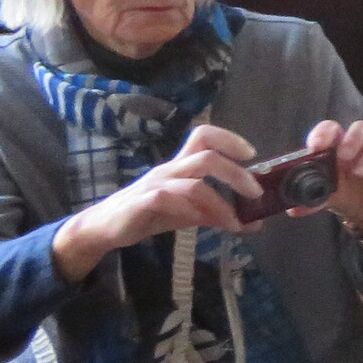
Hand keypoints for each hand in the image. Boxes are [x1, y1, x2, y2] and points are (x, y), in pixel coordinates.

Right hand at [51, 122, 259, 281]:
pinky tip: (203, 223)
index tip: (251, 155)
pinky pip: (172, 200)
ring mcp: (156, 184)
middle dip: (236, 173)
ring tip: (236, 222)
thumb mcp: (190, 213)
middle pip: (206, 156)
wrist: (106, 227)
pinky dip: (193, 212)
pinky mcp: (144, 202)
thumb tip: (253, 222)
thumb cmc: (150, 213)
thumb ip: (217, 213)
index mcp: (181, 165)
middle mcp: (169, 169)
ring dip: (221, 203)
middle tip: (256, 193)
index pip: (203, 136)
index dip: (229, 139)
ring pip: (194, 183)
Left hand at [304, 119, 362, 236]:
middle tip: (343, 159)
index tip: (317, 147)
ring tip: (360, 173)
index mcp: (336, 149)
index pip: (331, 129)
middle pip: (360, 129)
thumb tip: (294, 209)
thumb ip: (312, 200)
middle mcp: (358, 149)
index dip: (324, 134)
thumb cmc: (343, 196)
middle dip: (352, 141)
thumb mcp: (326, 199)